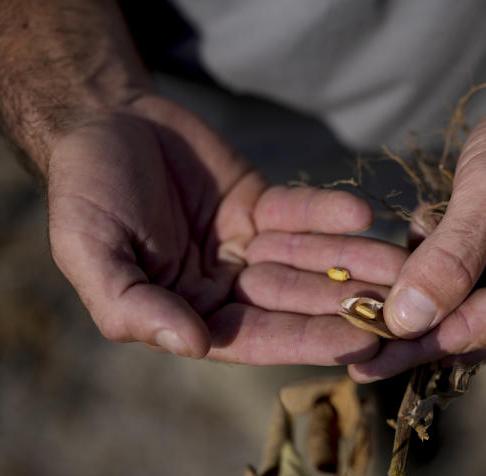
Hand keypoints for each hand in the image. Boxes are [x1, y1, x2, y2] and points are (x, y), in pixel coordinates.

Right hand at [47, 93, 407, 364]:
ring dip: (354, 261)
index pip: (257, 337)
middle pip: (296, 302)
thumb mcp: (91, 252)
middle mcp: (226, 288)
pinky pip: (301, 211)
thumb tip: (192, 346)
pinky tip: (363, 212)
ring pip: (309, 259)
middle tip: (400, 307)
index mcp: (190, 315)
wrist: (100, 118)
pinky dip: (329, 211)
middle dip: (346, 304)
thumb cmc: (84, 194)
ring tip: (401, 262)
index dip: (307, 340)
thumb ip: (134, 305)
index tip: (358, 342)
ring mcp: (248, 247)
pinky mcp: (263, 204)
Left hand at [348, 70, 485, 380]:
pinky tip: (419, 241)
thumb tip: (405, 323)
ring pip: (466, 312)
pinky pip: (473, 287)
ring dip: (424, 293)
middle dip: (413, 324)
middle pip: (469, 331)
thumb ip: (447, 262)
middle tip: (354, 335)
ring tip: (381, 278)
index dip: (412, 345)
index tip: (361, 362)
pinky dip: (439, 271)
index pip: (472, 331)